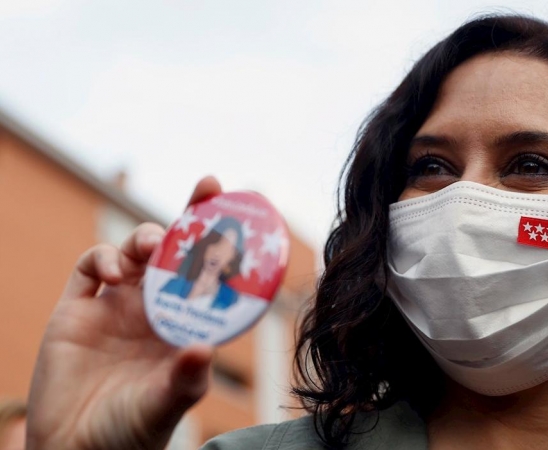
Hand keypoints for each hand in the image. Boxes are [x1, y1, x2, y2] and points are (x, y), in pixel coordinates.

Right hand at [27, 177, 222, 449]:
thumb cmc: (130, 433)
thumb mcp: (163, 407)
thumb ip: (185, 380)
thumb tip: (202, 349)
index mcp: (184, 325)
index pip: (210, 276)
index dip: (225, 245)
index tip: (247, 214)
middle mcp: (155, 309)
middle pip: (177, 252)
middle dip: (192, 218)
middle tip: (209, 190)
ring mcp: (116, 306)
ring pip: (135, 251)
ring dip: (147, 238)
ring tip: (153, 248)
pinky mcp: (77, 310)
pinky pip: (91, 267)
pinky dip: (103, 259)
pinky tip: (113, 274)